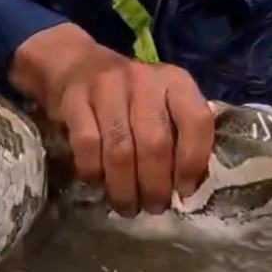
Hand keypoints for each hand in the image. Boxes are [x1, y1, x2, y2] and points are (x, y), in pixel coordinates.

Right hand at [10, 24, 214, 217]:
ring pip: (121, 150)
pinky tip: (96, 182)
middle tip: (152, 208)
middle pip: (155, 144)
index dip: (193, 163)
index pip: (196, 122)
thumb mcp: (161, 103)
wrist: (76, 64)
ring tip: (126, 206)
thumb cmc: (129, 96)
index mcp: (175, 81)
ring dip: (124, 187)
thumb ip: (178, 135)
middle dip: (155, 186)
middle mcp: (144, 79)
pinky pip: (87, 144)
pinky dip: (93, 170)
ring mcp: (107, 86)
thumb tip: (186, 188)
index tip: (184, 191)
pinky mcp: (75, 97)